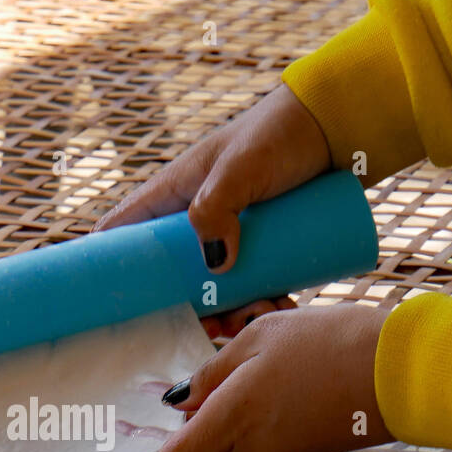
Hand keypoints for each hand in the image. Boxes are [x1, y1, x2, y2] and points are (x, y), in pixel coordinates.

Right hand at [93, 82, 330, 336]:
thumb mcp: (242, 167)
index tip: (121, 307)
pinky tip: (280, 309)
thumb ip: (216, 207)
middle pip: (174, 278)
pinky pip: (252, 283)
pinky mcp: (261, 244)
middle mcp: (194, 220)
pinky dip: (261, 302)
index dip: (112, 269)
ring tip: (262, 314)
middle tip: (217, 326)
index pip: (123, 235)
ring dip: (233, 311)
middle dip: (191, 308)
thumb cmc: (281, 133)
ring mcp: (228, 233)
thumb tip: (213, 266)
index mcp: (171, 196)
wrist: (339, 125)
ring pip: (215, 287)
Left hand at [108, 304, 392, 451]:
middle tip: (147, 423)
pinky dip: (239, 418)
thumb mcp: (261, 337)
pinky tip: (259, 383)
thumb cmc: (331, 343)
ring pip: (222, 443)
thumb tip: (181, 401)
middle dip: (169, 443)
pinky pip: (251, 437)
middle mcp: (250, 446)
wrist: (403, 371)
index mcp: (233, 416)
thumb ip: (215, 371)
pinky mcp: (297, 449)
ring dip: (210, 421)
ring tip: (220, 381)